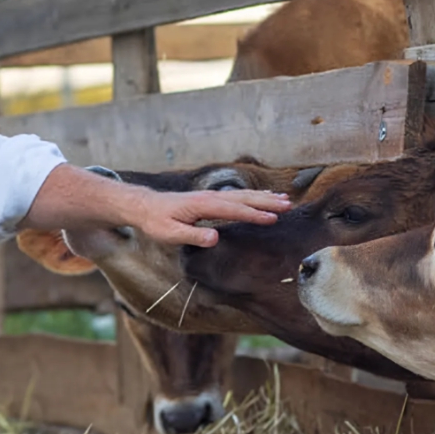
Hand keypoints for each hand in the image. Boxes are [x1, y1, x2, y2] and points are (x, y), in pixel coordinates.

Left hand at [133, 188, 290, 245]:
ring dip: (265, 197)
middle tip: (288, 205)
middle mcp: (211, 197)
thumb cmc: (157, 222)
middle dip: (267, 201)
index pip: (234, 210)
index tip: (272, 218)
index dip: (254, 214)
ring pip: (244, 195)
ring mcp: (212, 196)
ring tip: (285, 199)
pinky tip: (264, 196)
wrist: (146, 207)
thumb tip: (215, 238)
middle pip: (244, 198)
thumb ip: (193, 236)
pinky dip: (254, 196)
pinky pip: (238, 196)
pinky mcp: (212, 199)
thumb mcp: (170, 233)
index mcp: (203, 206)